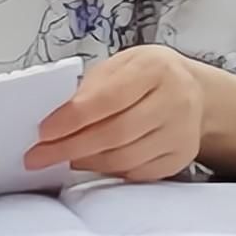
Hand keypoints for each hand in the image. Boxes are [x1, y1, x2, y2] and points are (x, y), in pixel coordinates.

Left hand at [24, 46, 203, 180]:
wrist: (195, 91)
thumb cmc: (149, 74)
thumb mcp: (121, 64)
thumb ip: (91, 87)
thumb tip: (56, 116)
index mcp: (154, 68)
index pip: (107, 98)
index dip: (72, 118)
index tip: (44, 132)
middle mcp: (173, 101)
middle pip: (115, 133)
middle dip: (71, 146)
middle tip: (40, 155)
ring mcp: (180, 133)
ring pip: (125, 157)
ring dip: (86, 161)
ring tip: (61, 158)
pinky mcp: (181, 157)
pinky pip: (138, 172)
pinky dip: (108, 170)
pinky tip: (89, 162)